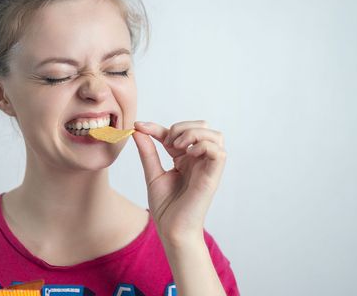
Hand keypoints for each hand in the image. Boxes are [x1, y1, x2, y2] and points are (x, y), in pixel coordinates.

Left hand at [132, 120, 226, 243]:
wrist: (171, 230)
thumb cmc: (166, 207)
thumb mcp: (153, 174)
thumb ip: (148, 152)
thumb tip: (138, 130)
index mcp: (186, 159)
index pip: (177, 132)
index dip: (157, 127)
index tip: (139, 127)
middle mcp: (199, 161)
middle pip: (203, 127)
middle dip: (182, 127)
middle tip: (167, 142)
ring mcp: (207, 168)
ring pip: (215, 135)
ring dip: (194, 134)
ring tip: (177, 147)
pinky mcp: (212, 177)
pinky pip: (218, 152)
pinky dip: (203, 146)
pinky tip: (188, 154)